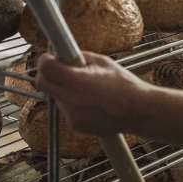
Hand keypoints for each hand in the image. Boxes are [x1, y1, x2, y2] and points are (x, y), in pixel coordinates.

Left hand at [36, 52, 151, 136]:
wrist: (139, 112)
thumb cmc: (125, 85)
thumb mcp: (103, 62)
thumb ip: (79, 58)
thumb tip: (63, 55)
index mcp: (77, 81)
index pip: (45, 68)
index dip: (45, 60)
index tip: (50, 58)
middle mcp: (70, 100)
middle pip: (43, 84)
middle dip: (48, 75)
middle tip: (61, 71)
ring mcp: (72, 115)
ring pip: (56, 97)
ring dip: (64, 90)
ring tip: (88, 90)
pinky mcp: (76, 126)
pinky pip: (67, 110)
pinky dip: (74, 105)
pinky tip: (92, 103)